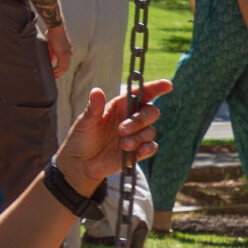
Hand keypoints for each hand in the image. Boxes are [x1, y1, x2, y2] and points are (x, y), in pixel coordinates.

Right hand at [45, 25, 71, 78]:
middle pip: (65, 67)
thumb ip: (52, 52)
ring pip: (64, 68)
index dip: (61, 69)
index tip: (55, 73)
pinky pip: (61, 66)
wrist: (55, 27)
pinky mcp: (64, 55)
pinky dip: (57, 70)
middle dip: (59, 73)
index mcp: (67, 51)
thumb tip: (51, 59)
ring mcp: (68, 54)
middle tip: (54, 77)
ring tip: (52, 76)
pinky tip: (52, 72)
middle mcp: (69, 53)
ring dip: (58, 73)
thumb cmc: (52, 33)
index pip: (65, 63)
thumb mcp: (52, 44)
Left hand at [56, 80, 173, 188]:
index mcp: (120, 106)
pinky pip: (151, 147)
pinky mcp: (138, 151)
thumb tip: (96, 91)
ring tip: (122, 144)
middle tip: (122, 130)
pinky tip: (139, 151)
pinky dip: (148, 148)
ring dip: (138, 137)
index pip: (141, 93)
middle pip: (151, 112)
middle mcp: (131, 118)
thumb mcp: (85, 122)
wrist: (81, 163)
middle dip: (140, 119)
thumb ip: (94, 108)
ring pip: (150, 131)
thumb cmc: (82, 138)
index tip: (167, 85)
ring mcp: (136, 135)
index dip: (156, 88)